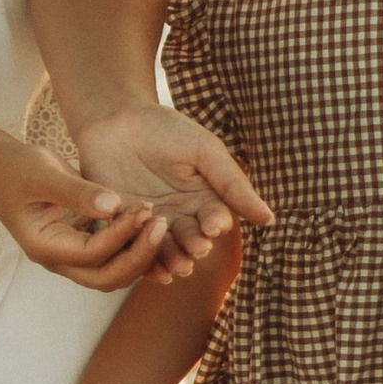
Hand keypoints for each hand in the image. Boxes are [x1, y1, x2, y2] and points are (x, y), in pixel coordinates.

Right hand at [0, 142, 165, 290]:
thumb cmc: (16, 167)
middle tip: (161, 224)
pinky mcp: (78, 243)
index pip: (93, 254)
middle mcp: (57, 259)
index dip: (123, 235)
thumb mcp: (44, 174)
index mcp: (45, 247)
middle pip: (107, 277)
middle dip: (139, 256)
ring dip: (138, 254)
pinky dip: (131, 244)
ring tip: (158, 222)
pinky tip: (146, 220)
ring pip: (112, 272)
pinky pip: (111, 256)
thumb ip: (78, 192)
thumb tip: (115, 205)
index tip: (145, 208)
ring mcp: (68, 255)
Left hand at [74, 101, 270, 278]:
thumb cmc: (163, 129)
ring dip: (171, 259)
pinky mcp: (121, 227)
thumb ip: (233, 184)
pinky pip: (132, 248)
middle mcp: (180, 216)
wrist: (113, 118)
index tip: (214, 226)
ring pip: (164, 250)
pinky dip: (140, 258)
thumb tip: (269, 219)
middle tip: (196, 249)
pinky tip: (147, 265)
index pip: (215, 218)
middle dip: (194, 245)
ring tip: (177, 265)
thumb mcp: (204, 151)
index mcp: (204, 199)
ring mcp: (150, 224)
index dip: (215, 223)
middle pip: (191, 239)